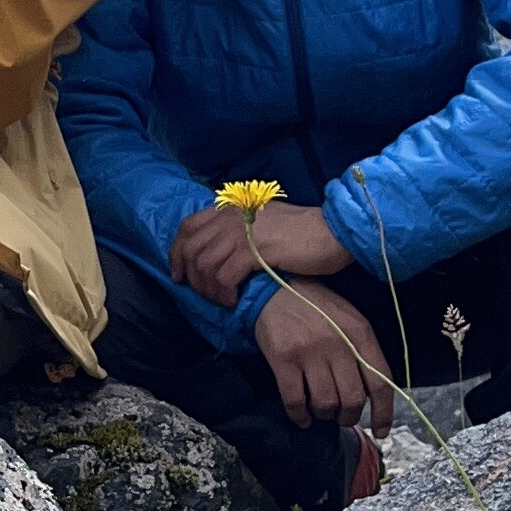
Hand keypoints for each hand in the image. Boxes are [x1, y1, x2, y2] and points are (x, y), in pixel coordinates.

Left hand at [169, 195, 352, 303]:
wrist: (333, 231)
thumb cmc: (303, 231)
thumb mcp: (265, 222)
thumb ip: (241, 230)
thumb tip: (220, 252)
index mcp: (232, 209)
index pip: (188, 227)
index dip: (177, 253)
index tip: (179, 275)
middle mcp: (231, 217)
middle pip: (191, 249)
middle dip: (191, 277)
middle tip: (202, 295)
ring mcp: (242, 233)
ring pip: (204, 266)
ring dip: (209, 290)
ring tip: (223, 301)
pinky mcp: (254, 251)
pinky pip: (224, 277)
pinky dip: (224, 294)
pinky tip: (235, 301)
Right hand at [253, 279, 394, 432]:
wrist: (275, 287)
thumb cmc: (316, 307)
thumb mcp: (349, 320)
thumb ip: (364, 352)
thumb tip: (372, 394)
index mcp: (359, 333)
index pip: (380, 382)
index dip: (383, 412)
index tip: (381, 430)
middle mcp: (338, 343)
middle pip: (353, 399)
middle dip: (349, 417)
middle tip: (342, 416)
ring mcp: (309, 352)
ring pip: (325, 403)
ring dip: (325, 415)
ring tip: (321, 410)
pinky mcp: (283, 359)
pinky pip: (295, 401)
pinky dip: (300, 416)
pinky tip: (302, 416)